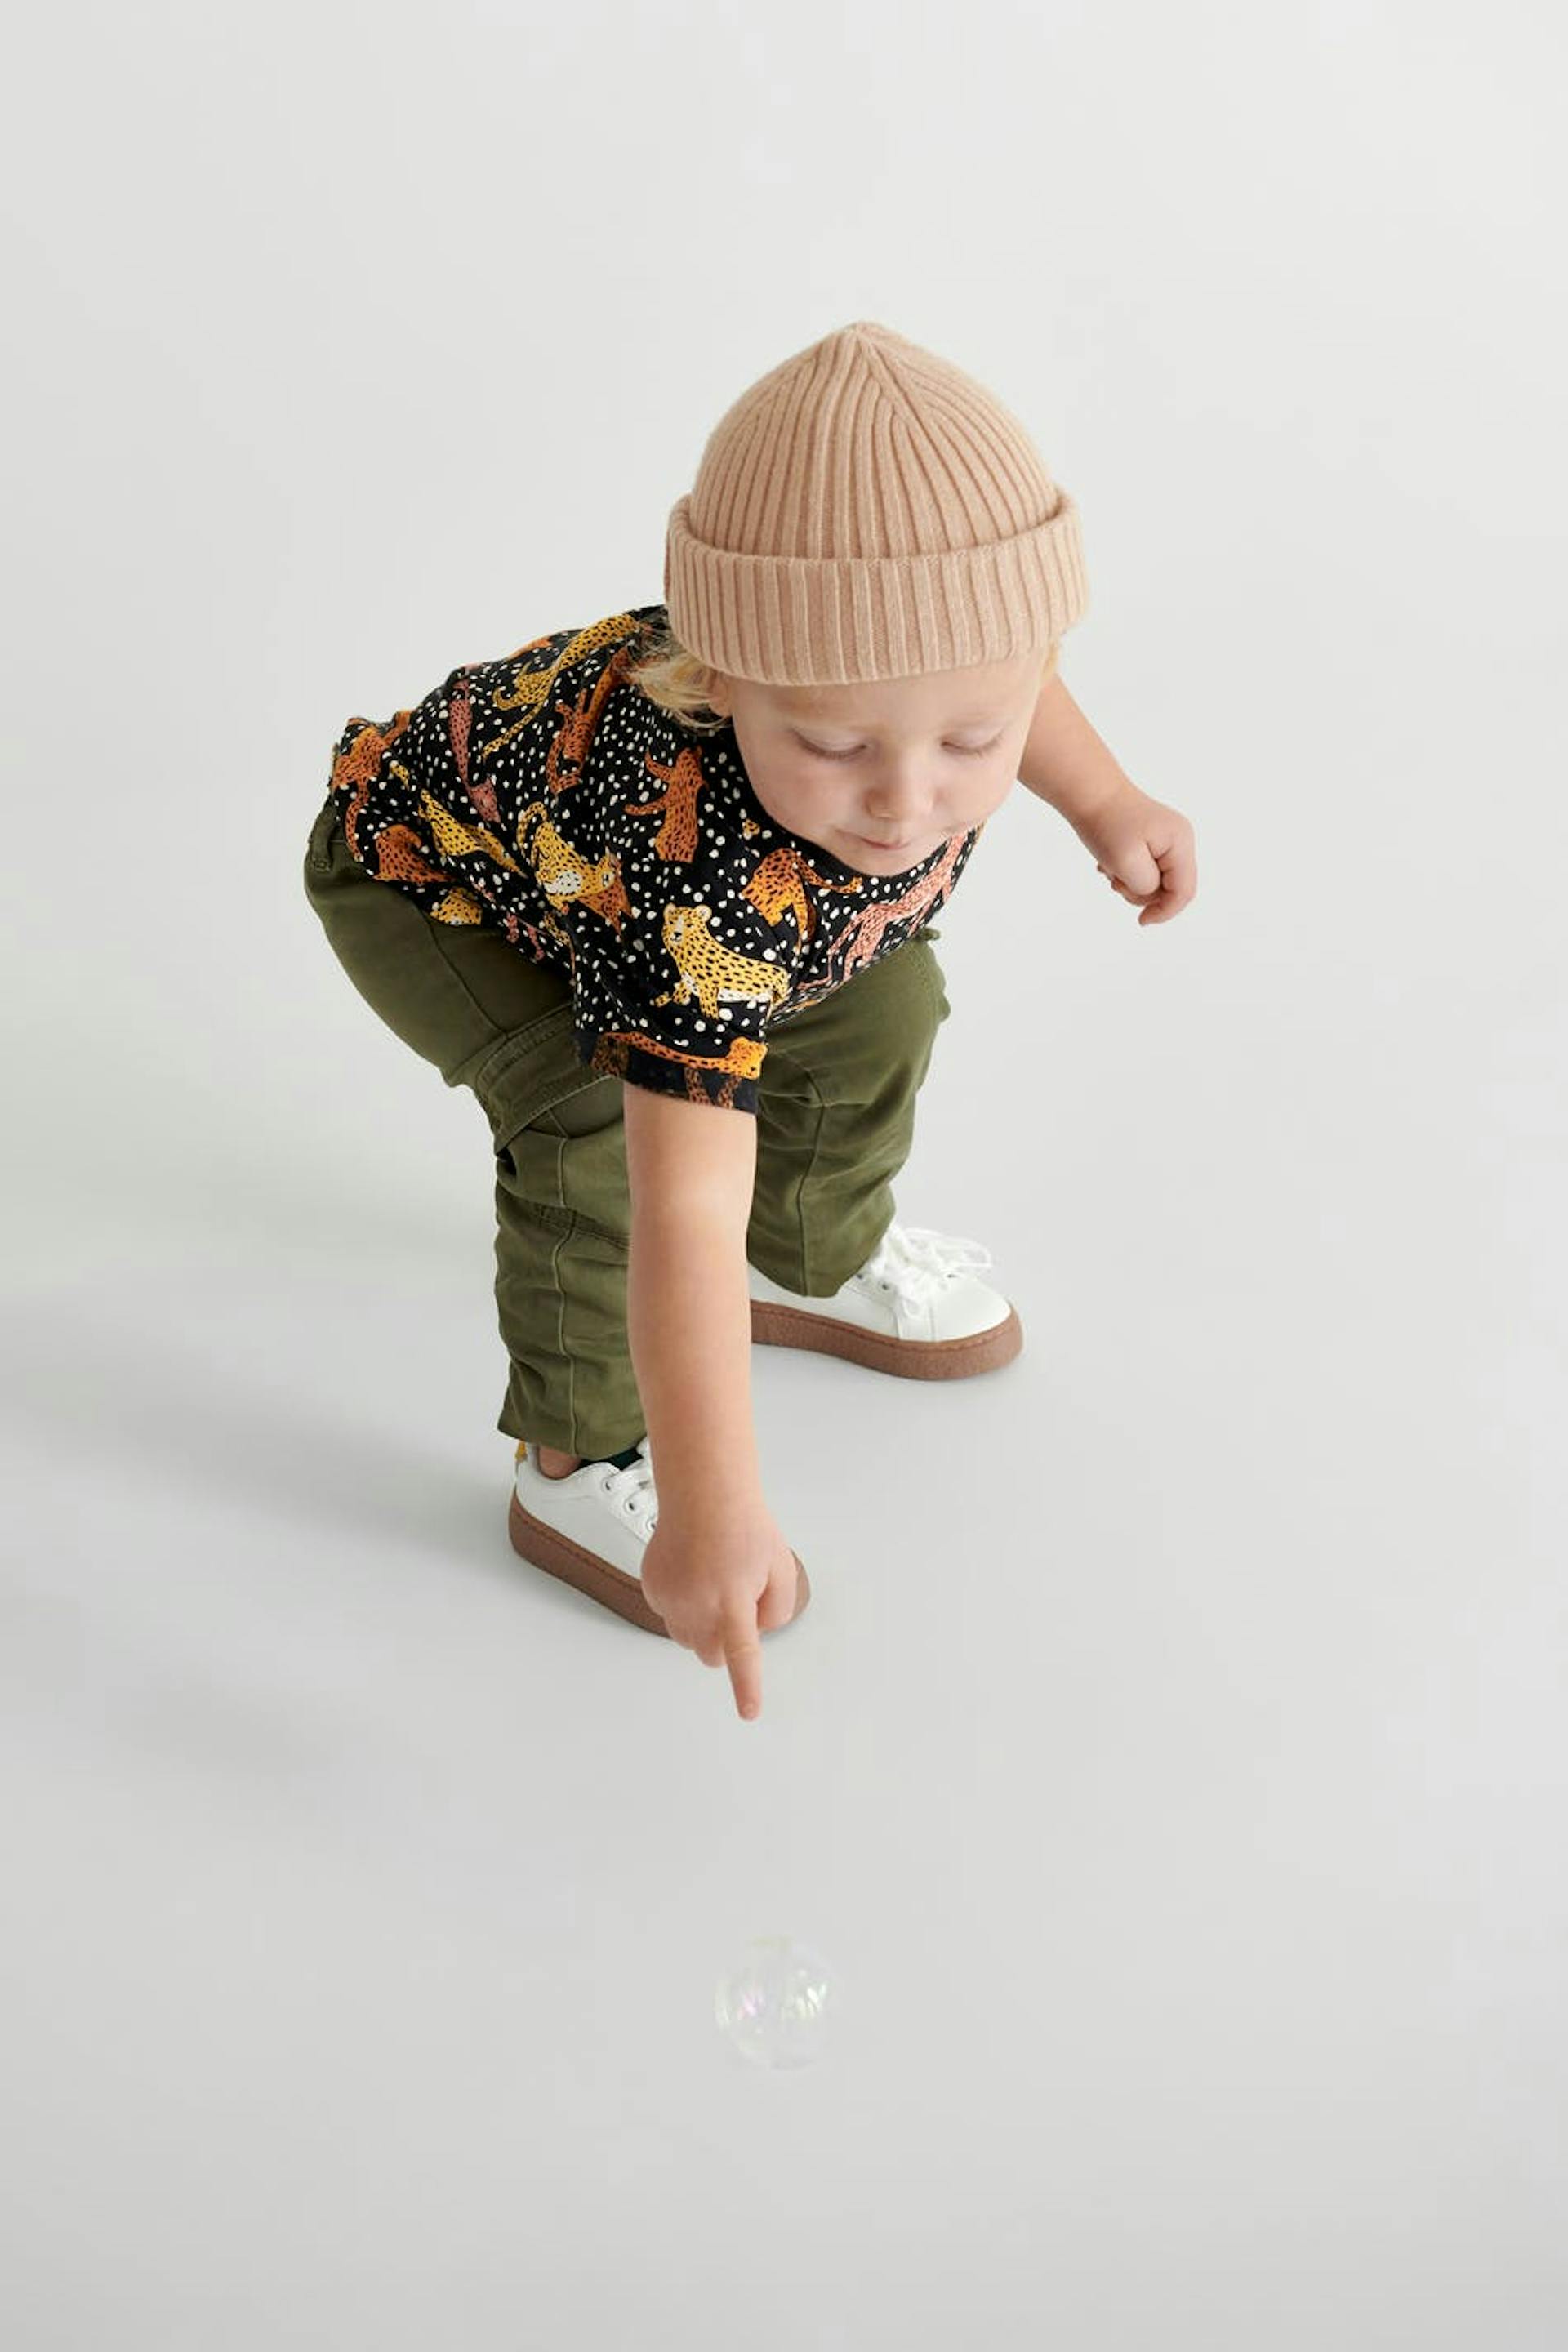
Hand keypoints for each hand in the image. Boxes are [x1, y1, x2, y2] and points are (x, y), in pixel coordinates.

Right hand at [640, 1505, 799, 1721]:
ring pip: (689, 1639)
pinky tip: (695, 1576)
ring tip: (715, 1584)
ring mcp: (670, 1597)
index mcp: (733, 1598)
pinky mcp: (652, 1589)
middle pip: (711, 1656)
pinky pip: (671, 1616)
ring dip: (704, 1626)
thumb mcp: (782, 1567)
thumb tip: (759, 1631)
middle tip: (738, 1606)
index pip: (741, 1654)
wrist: (703, 1494)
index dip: (745, 1686)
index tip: (749, 1711)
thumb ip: (780, 1609)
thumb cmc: (743, 1526)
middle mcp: (697, 1602)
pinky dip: (685, 1606)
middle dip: (725, 1643)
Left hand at [1073, 782, 1196, 925]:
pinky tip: (1108, 862)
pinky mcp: (1152, 840)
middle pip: (1172, 888)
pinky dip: (1126, 873)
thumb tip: (1152, 894)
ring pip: (1156, 881)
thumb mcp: (1126, 864)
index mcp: (1181, 843)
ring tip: (1109, 867)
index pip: (1185, 891)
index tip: (1141, 921)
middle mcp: (1180, 840)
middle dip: (1143, 894)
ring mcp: (1168, 839)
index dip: (1165, 912)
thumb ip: (1147, 886)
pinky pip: (1146, 869)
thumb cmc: (1105, 824)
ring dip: (1130, 883)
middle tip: (1115, 881)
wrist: (1088, 791)